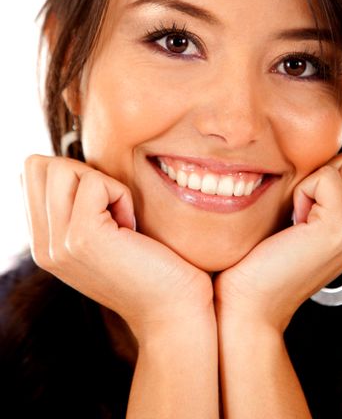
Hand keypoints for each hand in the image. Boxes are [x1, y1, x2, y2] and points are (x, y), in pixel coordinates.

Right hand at [22, 155, 213, 341]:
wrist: (174, 311)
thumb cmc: (151, 265)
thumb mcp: (103, 235)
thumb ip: (76, 207)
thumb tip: (64, 164)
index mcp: (44, 244)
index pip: (32, 174)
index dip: (72, 173)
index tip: (102, 205)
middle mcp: (43, 247)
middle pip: (40, 166)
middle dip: (83, 172)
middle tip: (112, 208)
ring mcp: (59, 244)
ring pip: (63, 168)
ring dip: (103, 183)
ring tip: (122, 220)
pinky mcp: (83, 237)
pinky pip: (96, 182)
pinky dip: (120, 194)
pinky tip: (132, 228)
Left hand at [214, 146, 341, 331]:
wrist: (249, 302)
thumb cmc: (263, 256)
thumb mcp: (303, 218)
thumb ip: (326, 191)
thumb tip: (331, 155)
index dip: (336, 166)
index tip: (309, 201)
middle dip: (328, 169)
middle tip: (303, 209)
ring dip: (315, 179)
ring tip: (299, 216)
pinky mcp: (340, 229)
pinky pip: (326, 177)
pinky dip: (303, 190)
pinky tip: (294, 222)